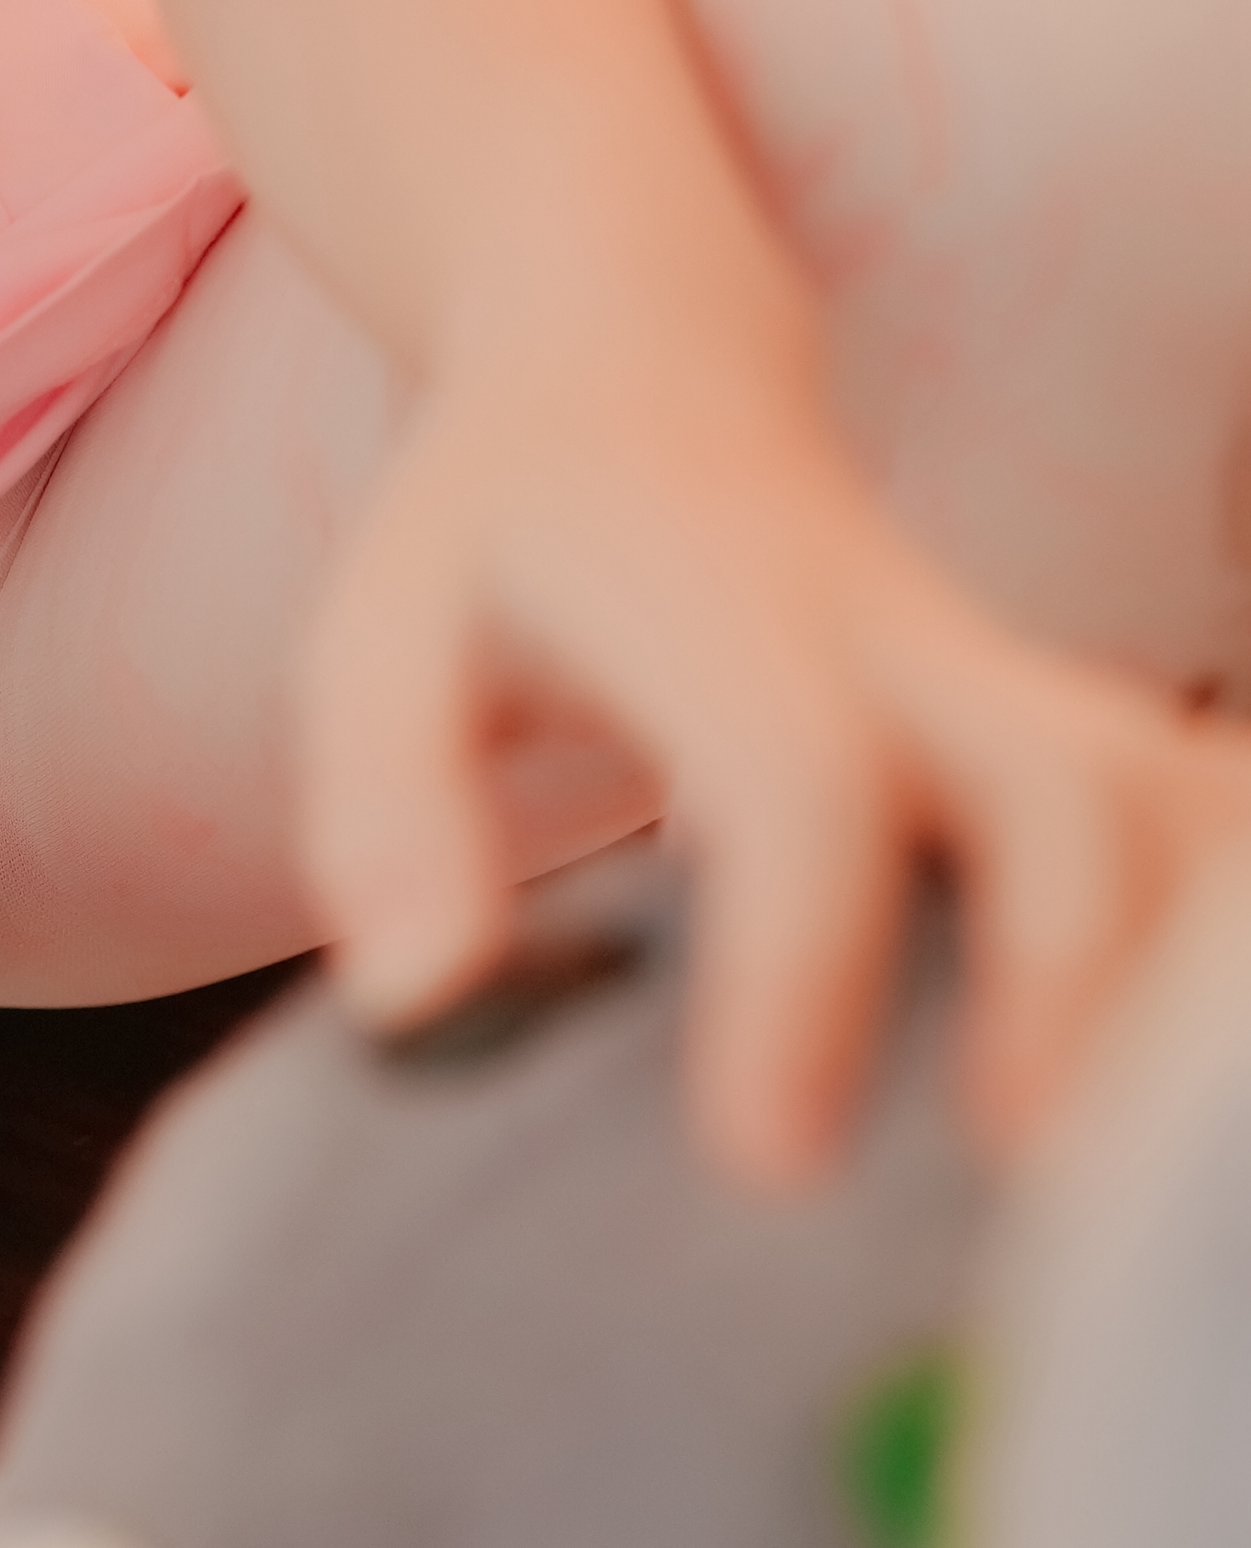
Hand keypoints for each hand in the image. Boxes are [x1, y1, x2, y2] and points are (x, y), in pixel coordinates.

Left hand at [296, 282, 1250, 1178]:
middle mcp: (903, 642)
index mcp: (720, 618)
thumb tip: (415, 1002)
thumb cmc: (500, 545)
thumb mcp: (379, 639)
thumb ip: (386, 806)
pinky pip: (1201, 812)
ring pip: (1174, 797)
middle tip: (1013, 1167)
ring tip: (1131, 1169)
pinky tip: (1180, 1082)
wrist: (644, 378)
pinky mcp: (1071, 723)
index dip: (804, 963)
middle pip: (1061, 779)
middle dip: (1068, 972)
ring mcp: (1009, 680)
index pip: (801, 777)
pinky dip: (1212, 933)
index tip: (770, 1155)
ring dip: (1180, 969)